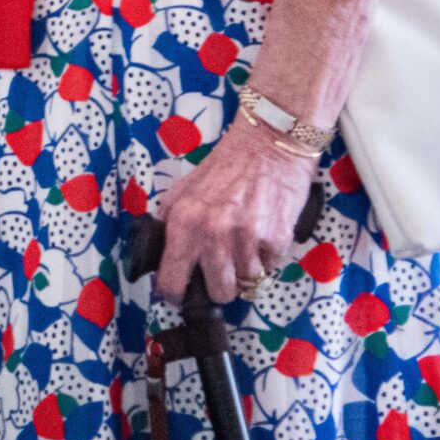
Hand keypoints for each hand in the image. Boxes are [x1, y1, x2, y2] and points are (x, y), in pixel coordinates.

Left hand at [150, 121, 318, 302]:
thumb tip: (162, 257)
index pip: (171, 278)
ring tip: (244, 247)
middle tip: (221, 272)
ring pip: (247, 284)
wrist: (269, 144)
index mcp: (183, 221)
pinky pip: (270, 268)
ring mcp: (247, 238)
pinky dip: (267, 259)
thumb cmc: (226, 166)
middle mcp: (213, 233)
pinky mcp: (278, 240)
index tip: (179, 294)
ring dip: (246, 272)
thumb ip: (170, 222)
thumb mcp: (184, 189)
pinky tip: (263, 235)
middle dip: (220, 287)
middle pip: (218, 292)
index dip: (175, 292)